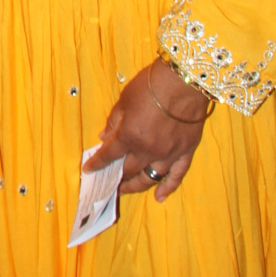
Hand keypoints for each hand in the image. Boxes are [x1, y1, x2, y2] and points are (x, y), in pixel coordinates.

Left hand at [82, 59, 210, 201]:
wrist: (184, 79)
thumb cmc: (152, 85)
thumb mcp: (124, 100)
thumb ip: (114, 121)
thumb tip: (105, 136)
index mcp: (129, 136)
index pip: (108, 155)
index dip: (96, 163)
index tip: (89, 169)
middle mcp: (148, 149)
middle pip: (129, 171)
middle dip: (116, 178)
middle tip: (109, 182)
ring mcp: (168, 153)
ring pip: (150, 178)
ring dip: (137, 185)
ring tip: (127, 189)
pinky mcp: (186, 151)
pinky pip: (177, 175)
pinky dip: (168, 187)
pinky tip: (159, 197)